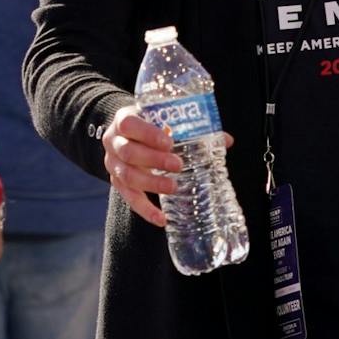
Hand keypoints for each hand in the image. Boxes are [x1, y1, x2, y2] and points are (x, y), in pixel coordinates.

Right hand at [101, 104, 232, 228]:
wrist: (128, 135)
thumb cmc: (151, 126)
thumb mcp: (164, 121)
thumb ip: (192, 128)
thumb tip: (226, 140)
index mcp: (124, 120)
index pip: (129, 124)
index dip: (147, 134)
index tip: (169, 142)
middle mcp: (113, 141)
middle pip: (128, 151)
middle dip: (153, 160)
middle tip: (178, 165)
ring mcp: (112, 163)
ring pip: (126, 175)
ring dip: (150, 183)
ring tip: (173, 187)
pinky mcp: (116, 182)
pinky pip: (129, 197)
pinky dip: (145, 209)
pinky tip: (160, 218)